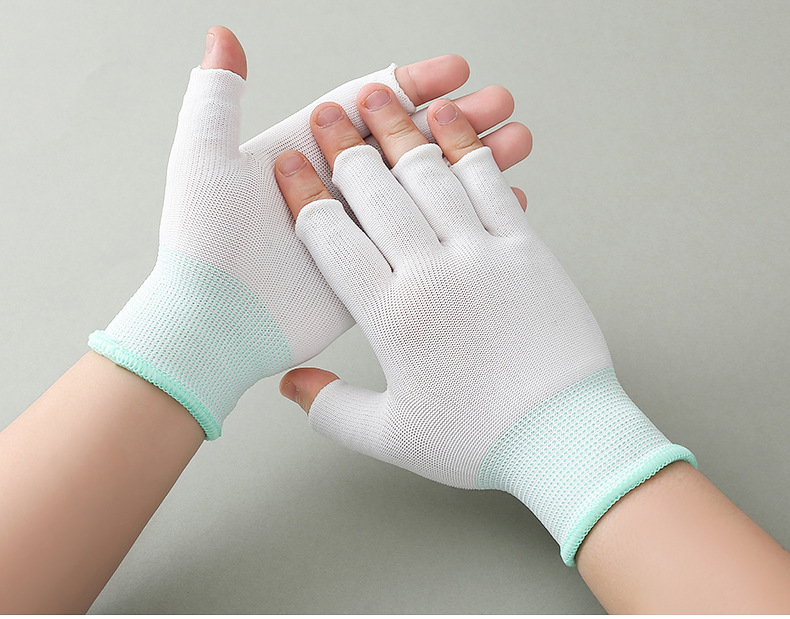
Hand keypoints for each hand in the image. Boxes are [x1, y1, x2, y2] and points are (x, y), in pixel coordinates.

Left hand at [89, 26, 530, 438]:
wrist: (210, 326)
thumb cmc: (201, 243)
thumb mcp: (204, 159)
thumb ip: (218, 97)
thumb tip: (223, 35)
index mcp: (304, 152)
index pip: (369, 105)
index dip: (415, 83)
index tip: (457, 70)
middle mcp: (335, 189)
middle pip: (408, 141)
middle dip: (458, 120)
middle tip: (501, 105)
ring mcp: (358, 232)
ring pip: (425, 187)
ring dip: (471, 163)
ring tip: (516, 144)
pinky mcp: (373, 273)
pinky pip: (426, 239)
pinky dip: (463, 221)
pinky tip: (500, 206)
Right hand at [276, 83, 693, 565]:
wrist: (563, 436)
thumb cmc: (478, 440)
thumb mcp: (391, 435)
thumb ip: (331, 407)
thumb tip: (290, 385)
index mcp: (390, 316)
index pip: (331, 237)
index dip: (304, 194)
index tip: (287, 164)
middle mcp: (431, 275)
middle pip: (375, 193)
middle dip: (344, 146)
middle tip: (326, 114)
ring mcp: (482, 255)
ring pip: (429, 176)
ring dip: (398, 131)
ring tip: (376, 97)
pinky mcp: (526, 249)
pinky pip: (488, 184)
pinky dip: (466, 145)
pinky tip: (448, 116)